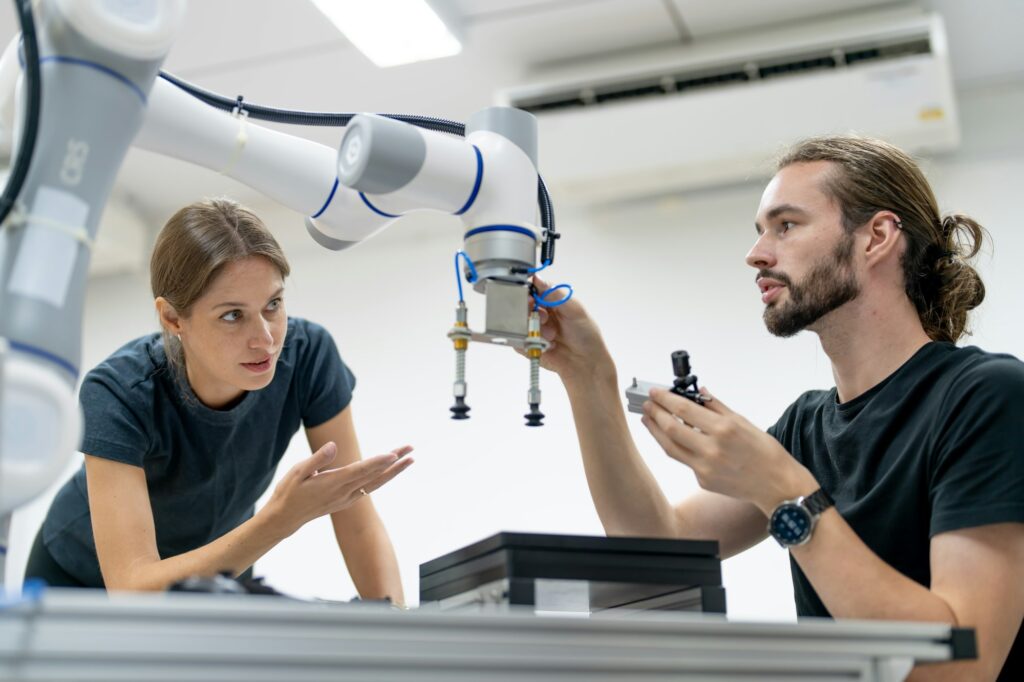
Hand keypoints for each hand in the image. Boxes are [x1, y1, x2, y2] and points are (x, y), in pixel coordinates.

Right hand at [265, 442, 413, 535]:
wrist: (285, 518)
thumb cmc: (289, 492)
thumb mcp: (298, 472)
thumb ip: (318, 459)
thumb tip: (334, 446)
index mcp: (333, 483)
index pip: (360, 470)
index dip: (378, 462)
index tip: (393, 454)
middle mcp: (344, 492)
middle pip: (374, 476)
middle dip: (394, 463)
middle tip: (411, 450)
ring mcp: (346, 498)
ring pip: (375, 483)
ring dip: (393, 471)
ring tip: (408, 459)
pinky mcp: (345, 501)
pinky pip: (369, 488)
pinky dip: (382, 479)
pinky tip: (389, 472)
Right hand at [527, 276, 614, 382]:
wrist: (586, 364)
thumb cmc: (586, 336)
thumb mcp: (575, 310)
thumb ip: (555, 295)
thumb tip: (538, 278)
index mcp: (552, 301)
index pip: (532, 289)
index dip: (528, 292)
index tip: (531, 299)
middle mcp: (541, 313)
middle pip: (522, 306)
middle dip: (532, 313)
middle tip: (545, 319)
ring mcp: (534, 329)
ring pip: (519, 323)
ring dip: (535, 330)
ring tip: (552, 338)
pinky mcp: (528, 345)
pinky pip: (517, 341)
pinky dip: (529, 343)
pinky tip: (546, 347)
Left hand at [641, 388, 816, 514]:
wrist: (776, 485)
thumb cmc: (765, 451)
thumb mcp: (743, 422)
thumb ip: (717, 407)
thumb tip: (699, 392)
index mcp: (723, 429)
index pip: (684, 409)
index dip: (665, 399)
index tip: (655, 392)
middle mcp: (711, 448)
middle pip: (670, 428)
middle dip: (655, 413)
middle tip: (647, 404)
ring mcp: (704, 467)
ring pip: (670, 447)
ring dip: (655, 431)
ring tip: (649, 419)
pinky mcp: (702, 481)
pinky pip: (684, 460)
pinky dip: (676, 447)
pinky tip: (671, 438)